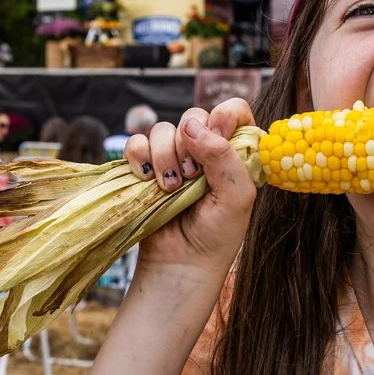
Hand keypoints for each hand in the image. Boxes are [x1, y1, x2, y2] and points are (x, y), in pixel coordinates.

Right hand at [125, 98, 257, 273]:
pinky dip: (139, 157)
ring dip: (165, 157)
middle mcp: (204, 150)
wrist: (181, 264)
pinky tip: (148, 180)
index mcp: (233, 152)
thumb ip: (224, 156)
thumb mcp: (238, 196)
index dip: (224, 116)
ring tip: (171, 188)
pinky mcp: (144, 168)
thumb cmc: (217, 234)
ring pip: (162, 129)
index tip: (217, 135)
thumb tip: (192, 126)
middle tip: (192, 176)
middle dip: (190, 145)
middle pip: (193, 115)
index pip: (233, 110)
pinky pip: (135, 143)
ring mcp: (172, 158)